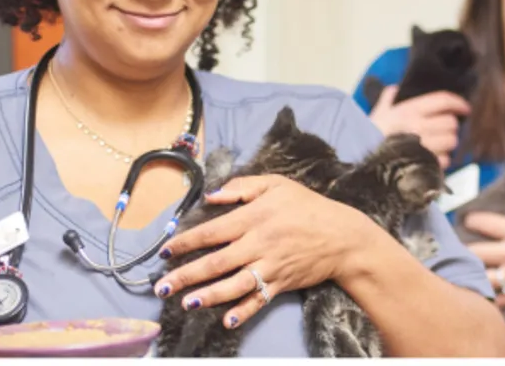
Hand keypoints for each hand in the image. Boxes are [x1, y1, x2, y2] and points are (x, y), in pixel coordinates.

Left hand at [151, 175, 373, 331]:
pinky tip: (226, 320)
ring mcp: (270, 267)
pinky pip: (259, 300)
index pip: (211, 232)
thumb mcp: (275, 184)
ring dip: (209, 295)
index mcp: (252, 218)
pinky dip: (244, 311)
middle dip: (187, 275)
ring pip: (234, 284)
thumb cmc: (306, 206)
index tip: (165, 251)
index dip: (185, 242)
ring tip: (186, 303)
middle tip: (163, 285)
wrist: (342, 236)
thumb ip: (241, 186)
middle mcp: (258, 244)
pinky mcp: (281, 283)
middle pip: (216, 262)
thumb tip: (210, 195)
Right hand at [369, 87, 469, 168]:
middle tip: (442, 130)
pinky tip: (429, 159)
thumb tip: (395, 89)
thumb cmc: (369, 136)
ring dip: (447, 144)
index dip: (458, 103)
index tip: (465, 108)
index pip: (442, 101)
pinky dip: (440, 160)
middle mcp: (419, 126)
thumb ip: (387, 99)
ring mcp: (424, 145)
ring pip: (452, 141)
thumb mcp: (377, 113)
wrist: (361, 160)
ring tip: (436, 145)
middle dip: (450, 127)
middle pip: (451, 123)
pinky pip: (445, 160)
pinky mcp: (427, 163)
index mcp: (409, 110)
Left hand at [462, 169, 504, 307]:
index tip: (466, 220)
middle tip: (454, 246)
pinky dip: (487, 296)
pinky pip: (499, 298)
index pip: (483, 222)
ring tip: (460, 268)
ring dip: (470, 272)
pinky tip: (478, 291)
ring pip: (482, 276)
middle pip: (475, 251)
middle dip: (460, 248)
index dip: (470, 220)